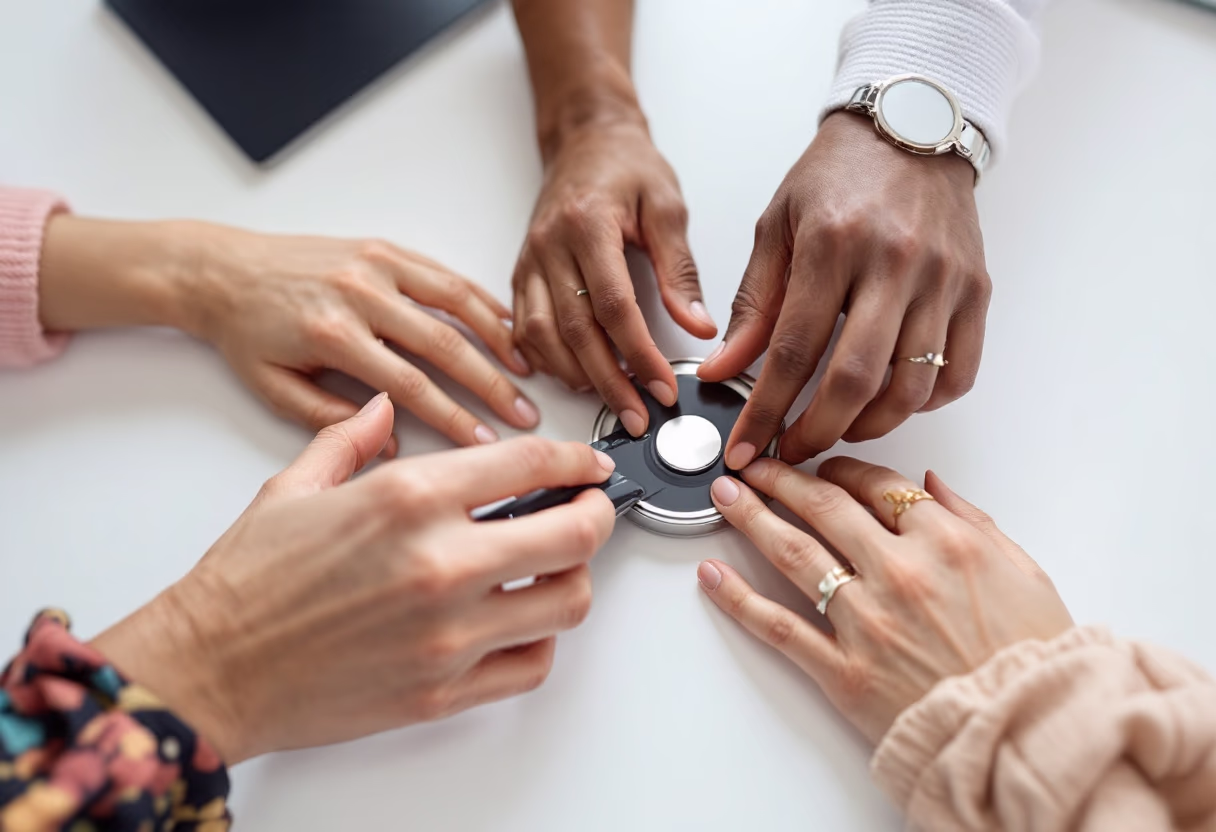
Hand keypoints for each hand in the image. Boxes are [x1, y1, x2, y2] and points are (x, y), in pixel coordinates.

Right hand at [92, 395, 616, 762]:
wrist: (207, 669)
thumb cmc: (245, 583)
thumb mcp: (295, 486)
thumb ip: (352, 439)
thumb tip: (384, 410)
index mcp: (407, 499)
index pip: (530, 463)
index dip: (575, 459)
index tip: (587, 464)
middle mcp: (439, 564)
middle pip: (573, 534)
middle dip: (597, 515)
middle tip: (592, 510)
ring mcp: (447, 634)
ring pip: (567, 604)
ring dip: (574, 579)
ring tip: (556, 567)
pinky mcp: (442, 692)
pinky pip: (531, 666)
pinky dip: (539, 641)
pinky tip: (518, 623)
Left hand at [190, 224, 540, 450]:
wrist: (221, 270)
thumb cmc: (245, 331)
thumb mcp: (273, 389)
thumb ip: (330, 421)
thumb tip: (391, 445)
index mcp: (333, 336)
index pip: (411, 387)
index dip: (455, 419)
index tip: (484, 444)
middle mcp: (360, 295)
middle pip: (445, 345)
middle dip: (492, 385)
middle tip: (523, 414)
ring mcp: (375, 266)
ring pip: (455, 302)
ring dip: (498, 337)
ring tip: (528, 369)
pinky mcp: (382, 248)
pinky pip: (442, 274)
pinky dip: (479, 298)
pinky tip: (504, 321)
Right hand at [512, 117, 716, 435]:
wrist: (586, 139)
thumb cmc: (626, 166)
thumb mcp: (666, 206)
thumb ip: (680, 269)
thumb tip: (696, 325)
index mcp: (587, 225)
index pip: (613, 306)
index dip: (639, 353)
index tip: (662, 386)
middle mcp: (549, 246)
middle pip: (575, 331)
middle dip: (608, 382)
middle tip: (638, 414)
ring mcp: (530, 261)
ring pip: (543, 336)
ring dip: (576, 376)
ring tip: (610, 401)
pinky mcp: (522, 272)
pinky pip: (524, 328)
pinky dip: (546, 360)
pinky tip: (572, 377)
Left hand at [697, 457, 1071, 742]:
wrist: (1026, 733)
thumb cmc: (1031, 658)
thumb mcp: (1026, 572)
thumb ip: (974, 520)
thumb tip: (932, 485)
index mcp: (946, 542)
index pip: (877, 484)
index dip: (842, 468)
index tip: (825, 465)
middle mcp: (899, 571)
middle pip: (823, 506)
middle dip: (782, 477)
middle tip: (756, 464)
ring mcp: (866, 620)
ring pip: (793, 552)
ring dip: (751, 516)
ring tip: (725, 496)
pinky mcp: (843, 670)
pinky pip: (778, 626)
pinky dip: (737, 597)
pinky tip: (712, 574)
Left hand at [698, 111, 991, 466]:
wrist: (913, 123)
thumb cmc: (840, 174)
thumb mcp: (778, 226)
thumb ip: (755, 304)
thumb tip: (725, 368)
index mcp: (833, 244)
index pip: (794, 350)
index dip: (766, 410)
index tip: (747, 447)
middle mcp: (894, 263)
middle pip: (855, 380)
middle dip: (816, 432)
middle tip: (791, 451)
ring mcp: (943, 279)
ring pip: (912, 387)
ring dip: (869, 425)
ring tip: (836, 428)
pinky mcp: (976, 290)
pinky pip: (958, 372)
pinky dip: (924, 403)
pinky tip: (889, 401)